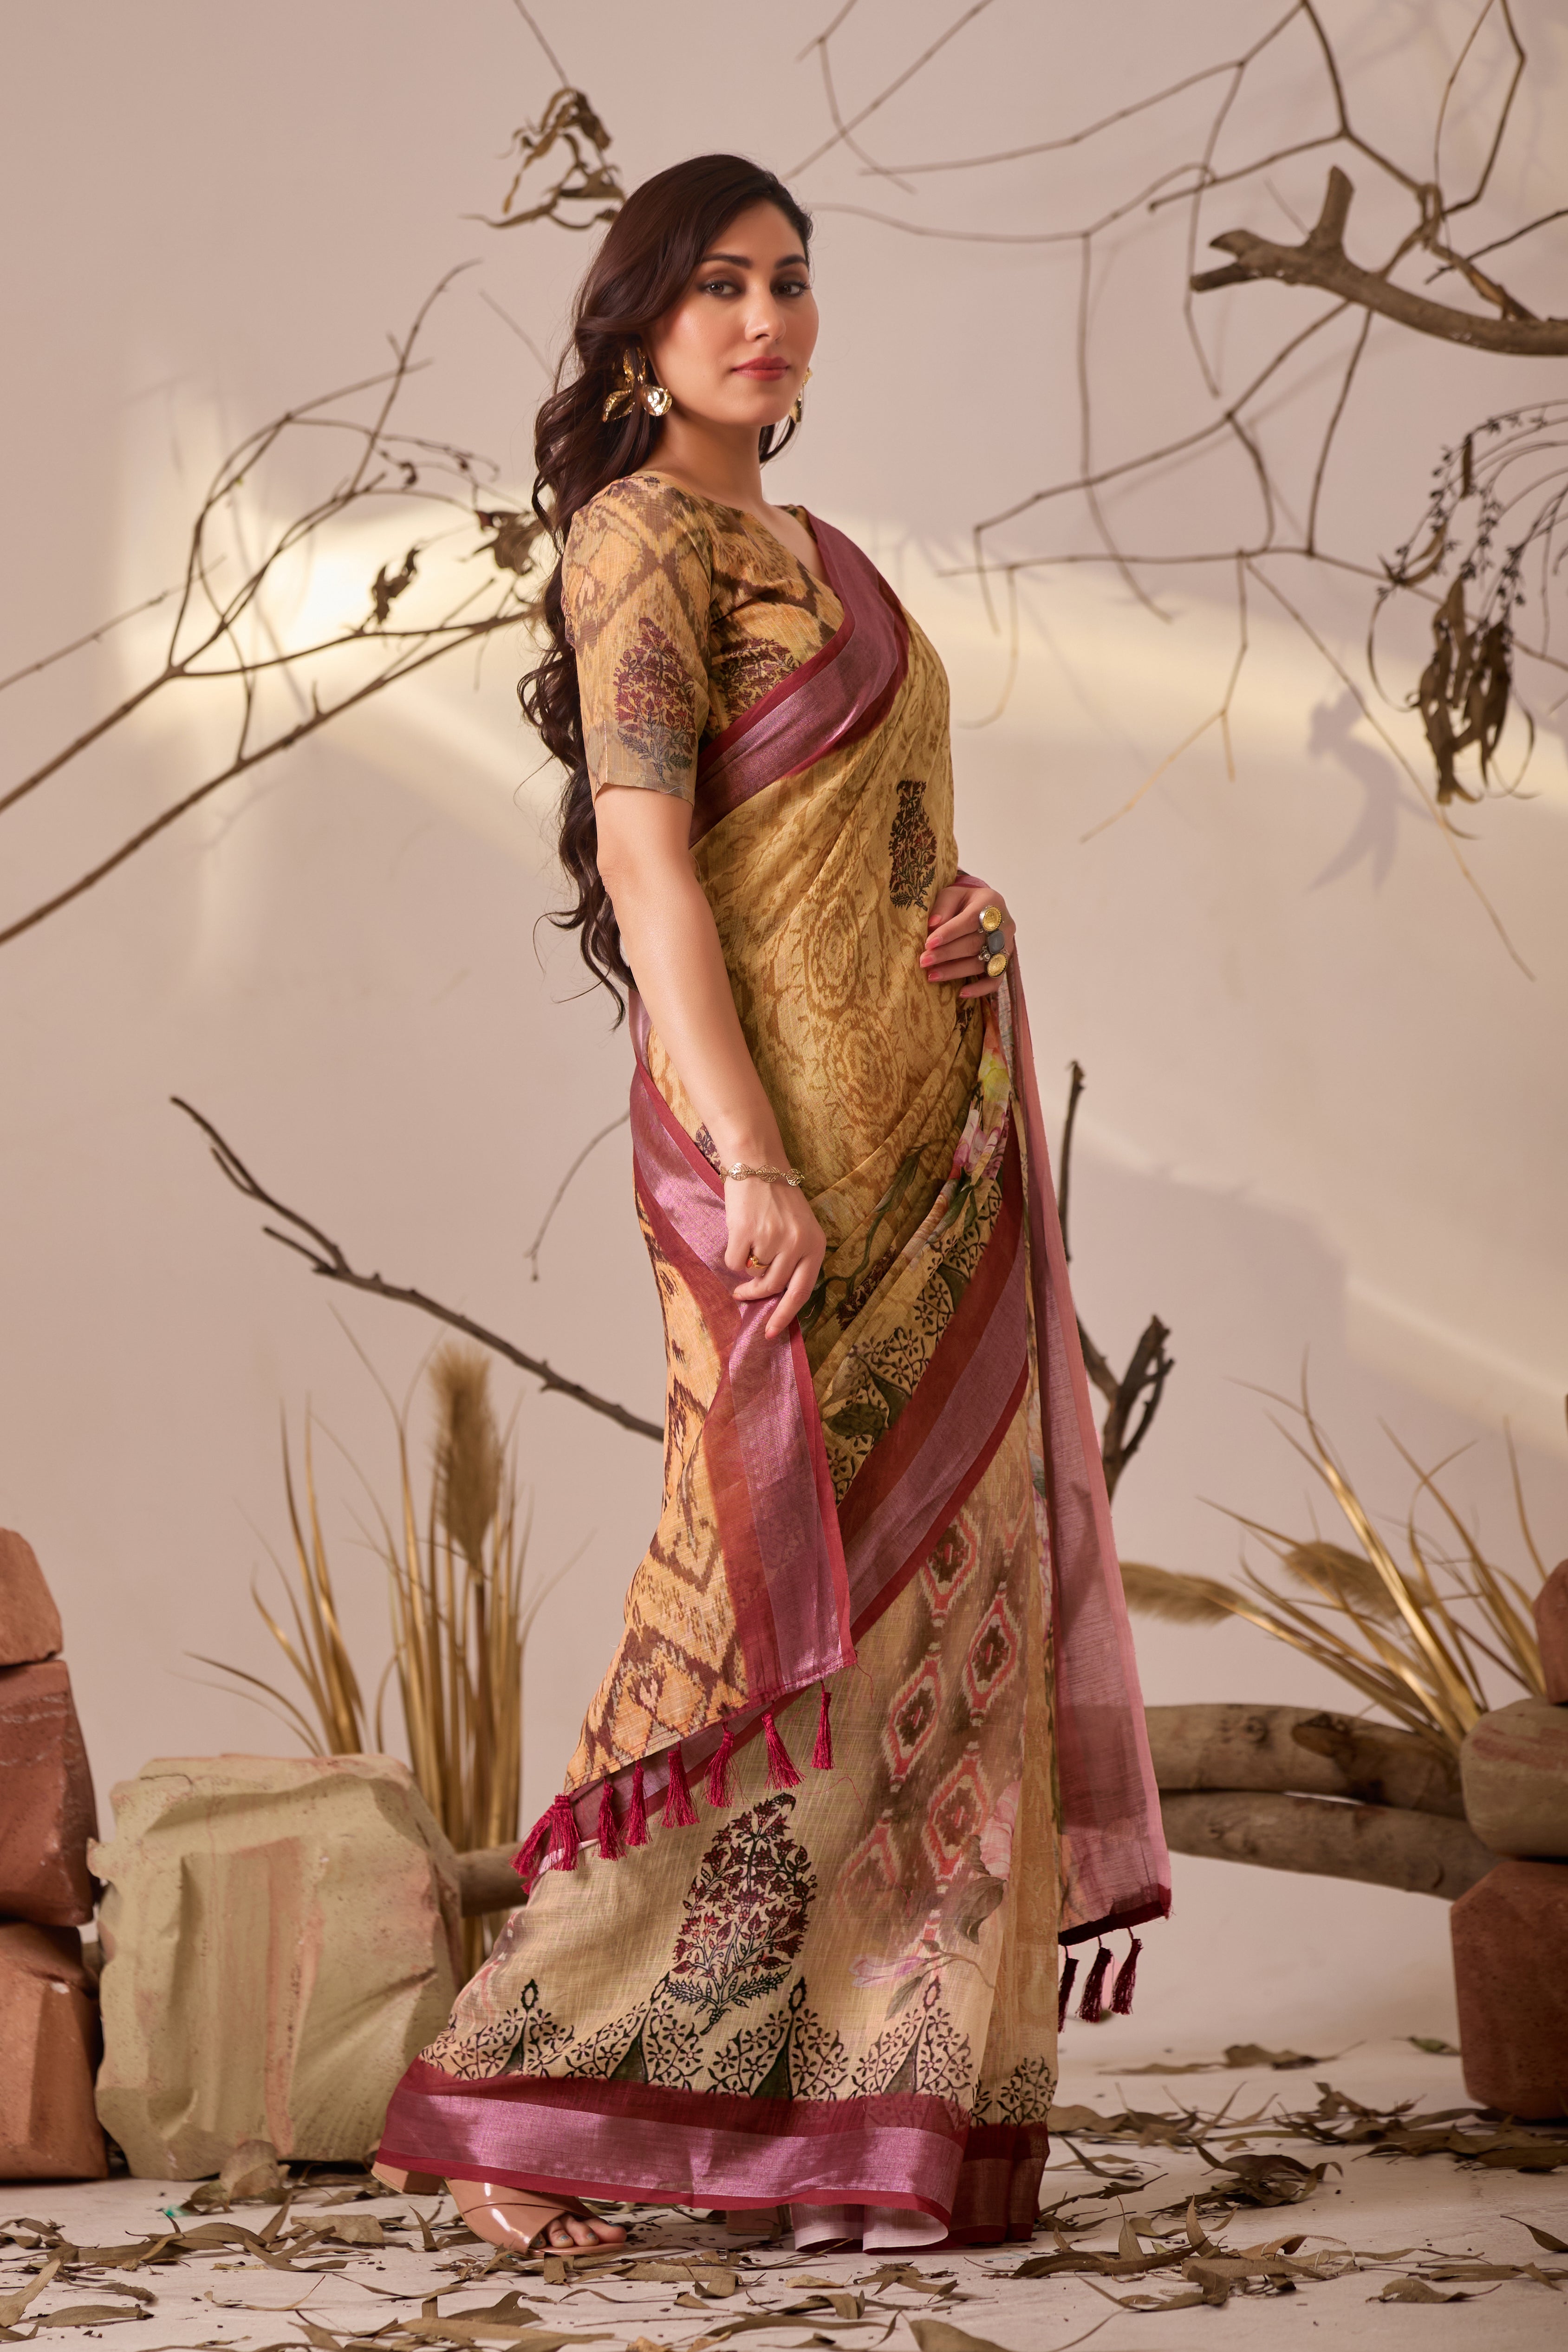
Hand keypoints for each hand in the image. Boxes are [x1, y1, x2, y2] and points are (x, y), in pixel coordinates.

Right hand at [725, 1176, 825, 1338]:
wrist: (758, 1163)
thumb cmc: (777, 1197)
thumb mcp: (800, 1228)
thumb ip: (795, 1258)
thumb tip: (776, 1295)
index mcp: (815, 1245)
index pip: (801, 1292)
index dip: (785, 1315)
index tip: (771, 1332)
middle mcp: (797, 1244)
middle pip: (773, 1287)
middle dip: (756, 1296)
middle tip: (742, 1296)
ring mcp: (772, 1239)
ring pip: (752, 1274)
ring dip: (745, 1269)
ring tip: (745, 1247)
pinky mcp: (746, 1232)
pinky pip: (734, 1262)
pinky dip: (732, 1256)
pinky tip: (737, 1236)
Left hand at [920, 881, 1014, 998]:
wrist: (985, 909)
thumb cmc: (964, 902)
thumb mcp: (952, 895)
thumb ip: (942, 906)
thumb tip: (932, 925)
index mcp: (991, 903)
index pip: (970, 920)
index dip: (949, 932)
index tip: (928, 943)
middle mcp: (1003, 925)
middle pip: (975, 943)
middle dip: (947, 954)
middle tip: (924, 961)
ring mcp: (1006, 945)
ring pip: (982, 963)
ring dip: (955, 971)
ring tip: (931, 976)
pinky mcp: (1005, 962)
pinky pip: (996, 980)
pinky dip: (979, 989)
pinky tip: (961, 993)